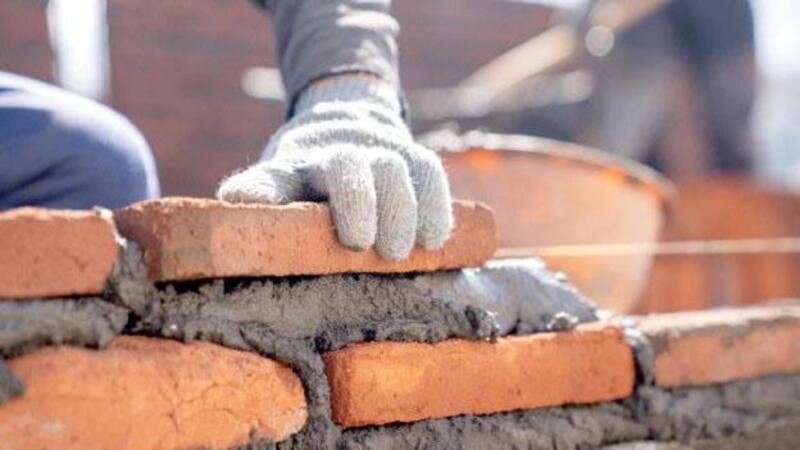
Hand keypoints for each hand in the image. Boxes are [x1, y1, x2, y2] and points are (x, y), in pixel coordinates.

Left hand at [217, 75, 452, 261]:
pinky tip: (433, 240)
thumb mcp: (281, 188)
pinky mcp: (413, 156)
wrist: (348, 125)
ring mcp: (379, 151)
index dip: (266, 192)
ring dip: (399, 210)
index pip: (276, 177)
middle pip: (346, 166)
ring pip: (392, 168)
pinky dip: (435, 206)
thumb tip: (235, 204)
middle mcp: (337, 152)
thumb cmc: (309, 180)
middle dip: (357, 202)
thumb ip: (265, 200)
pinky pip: (429, 173)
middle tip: (362, 246)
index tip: (258, 209)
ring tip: (399, 253)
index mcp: (293, 167)